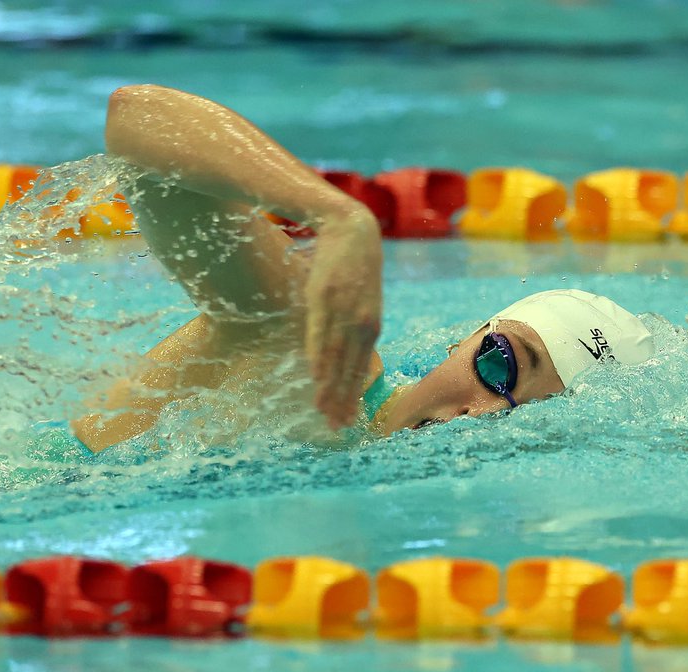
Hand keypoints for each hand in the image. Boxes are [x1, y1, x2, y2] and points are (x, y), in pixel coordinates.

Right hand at [304, 206, 382, 428]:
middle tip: (335, 427)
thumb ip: (354, 326)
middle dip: (342, 401)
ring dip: (328, 387)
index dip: (353, 396)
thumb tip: (342, 353)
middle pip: (350, 369)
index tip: (348, 420)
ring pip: (335, 357)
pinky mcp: (325, 297)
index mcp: (371, 326)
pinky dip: (318, 356)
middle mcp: (362, 323)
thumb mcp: (360, 299)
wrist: (351, 228)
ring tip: (322, 410)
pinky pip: (320, 333)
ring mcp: (343, 311)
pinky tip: (316, 376)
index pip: (361, 369)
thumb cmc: (354, 265)